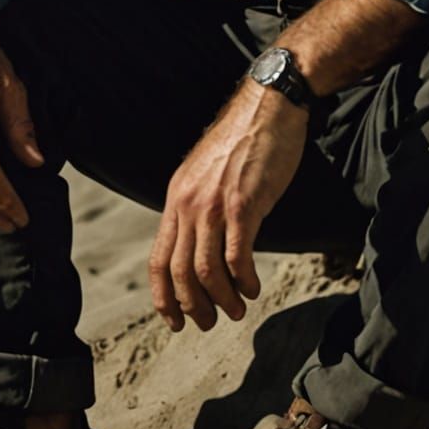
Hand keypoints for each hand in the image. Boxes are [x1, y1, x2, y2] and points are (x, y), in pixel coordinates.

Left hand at [148, 81, 307, 331]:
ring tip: (237, 310)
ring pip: (206, 271)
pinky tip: (253, 288)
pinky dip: (243, 281)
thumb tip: (201, 244)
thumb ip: (199, 206)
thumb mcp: (207, 174)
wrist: (269, 106)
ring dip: (221, 300)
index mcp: (177, 197)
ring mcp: (215, 204)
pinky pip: (236, 257)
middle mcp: (189, 203)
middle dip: (193, 306)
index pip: (159, 259)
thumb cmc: (244, 141)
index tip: (175, 321)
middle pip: (180, 272)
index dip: (164, 297)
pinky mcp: (244, 204)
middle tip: (210, 322)